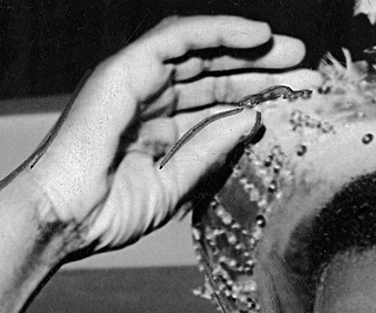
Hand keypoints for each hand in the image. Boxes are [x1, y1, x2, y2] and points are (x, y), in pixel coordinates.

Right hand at [11, 15, 316, 258]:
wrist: (65, 217)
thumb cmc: (109, 212)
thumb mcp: (177, 185)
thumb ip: (211, 150)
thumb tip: (252, 120)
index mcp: (161, 127)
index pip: (218, 104)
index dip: (260, 99)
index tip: (301, 101)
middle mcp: (150, 98)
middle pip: (217, 74)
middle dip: (265, 71)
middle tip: (311, 71)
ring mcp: (137, 80)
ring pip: (203, 52)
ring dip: (250, 49)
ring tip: (295, 52)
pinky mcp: (125, 69)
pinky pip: (177, 38)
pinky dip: (218, 31)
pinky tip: (256, 35)